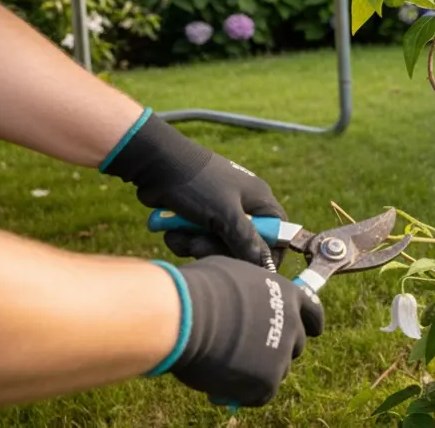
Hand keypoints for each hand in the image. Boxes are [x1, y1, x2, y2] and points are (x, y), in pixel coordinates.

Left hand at [105, 114, 286, 268]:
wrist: (156, 164)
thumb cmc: (197, 183)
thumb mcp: (225, 213)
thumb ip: (247, 240)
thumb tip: (265, 264)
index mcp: (259, 201)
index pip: (278, 233)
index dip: (268, 253)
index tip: (252, 270)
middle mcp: (243, 207)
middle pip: (243, 246)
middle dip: (218, 249)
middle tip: (199, 246)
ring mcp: (219, 212)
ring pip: (215, 246)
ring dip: (196, 245)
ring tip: (182, 234)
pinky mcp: (197, 217)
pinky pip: (195, 241)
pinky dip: (182, 240)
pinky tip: (172, 231)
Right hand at [163, 256, 323, 406]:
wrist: (184, 316)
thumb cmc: (199, 290)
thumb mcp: (234, 274)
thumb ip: (250, 289)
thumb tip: (242, 295)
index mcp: (287, 295)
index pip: (313, 313)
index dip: (311, 323)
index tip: (312, 330)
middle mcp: (291, 324)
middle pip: (296, 345)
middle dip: (280, 349)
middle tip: (254, 353)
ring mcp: (281, 353)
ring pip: (279, 370)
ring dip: (261, 372)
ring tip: (231, 369)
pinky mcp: (266, 381)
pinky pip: (260, 394)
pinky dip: (244, 393)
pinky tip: (222, 389)